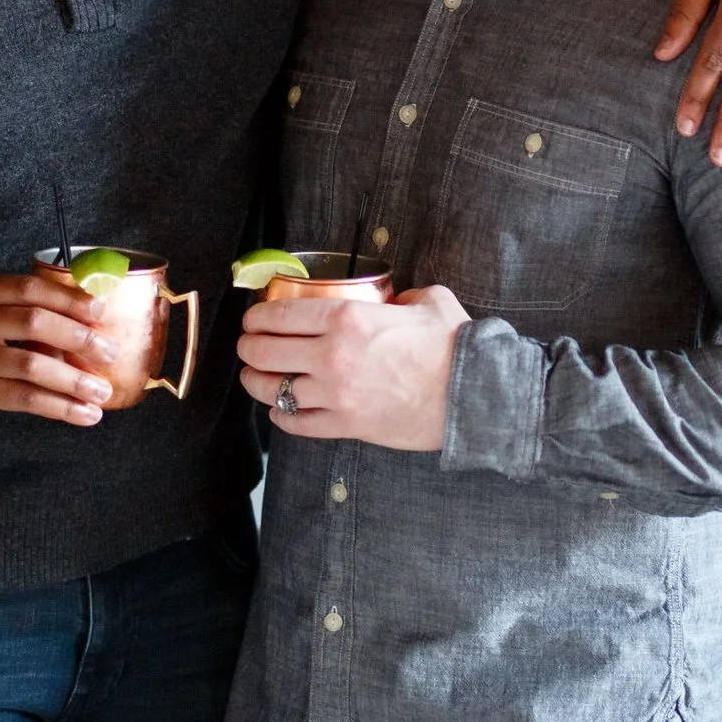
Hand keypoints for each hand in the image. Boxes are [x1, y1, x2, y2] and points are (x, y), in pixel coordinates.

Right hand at [0, 273, 118, 425]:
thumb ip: (15, 307)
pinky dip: (60, 407)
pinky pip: (25, 398)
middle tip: (110, 352)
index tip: (100, 311)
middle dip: (81, 337)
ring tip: (102, 393)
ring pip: (34, 364)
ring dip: (75, 380)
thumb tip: (81, 321)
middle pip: (37, 322)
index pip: (31, 288)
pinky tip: (83, 415)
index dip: (70, 298)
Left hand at [236, 285, 469, 451]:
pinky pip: (297, 423)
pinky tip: (280, 410)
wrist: (473, 394)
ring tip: (254, 377)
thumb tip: (394, 300)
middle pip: (266, 351)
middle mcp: (332, 356)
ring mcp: (336, 394)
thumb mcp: (428, 301)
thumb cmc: (453, 346)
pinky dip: (282, 416)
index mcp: (348, 318)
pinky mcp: (346, 425)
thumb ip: (402, 296)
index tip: (253, 318)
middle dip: (249, 347)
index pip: (280, 315)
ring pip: (272, 389)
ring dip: (257, 382)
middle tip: (248, 346)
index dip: (257, 316)